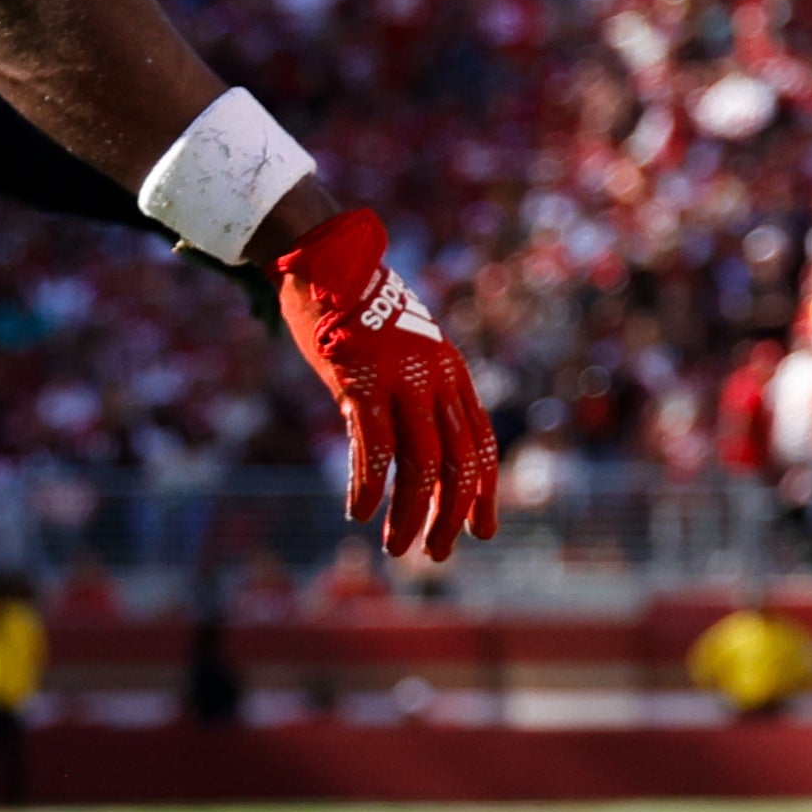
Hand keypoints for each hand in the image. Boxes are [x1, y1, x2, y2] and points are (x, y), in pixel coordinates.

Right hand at [269, 206, 500, 559]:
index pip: (482, 443)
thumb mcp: (401, 348)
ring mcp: (402, 379)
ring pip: (422, 465)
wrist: (326, 256)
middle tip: (439, 554)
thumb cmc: (357, 306)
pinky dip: (368, 487)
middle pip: (460, 463)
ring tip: (398, 548)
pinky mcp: (362, 382)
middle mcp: (436, 378)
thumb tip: (399, 448)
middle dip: (453, 516)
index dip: (485, 492)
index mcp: (451, 371)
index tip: (481, 530)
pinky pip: (374, 449)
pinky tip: (359, 513)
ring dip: (411, 515)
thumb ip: (411, 392)